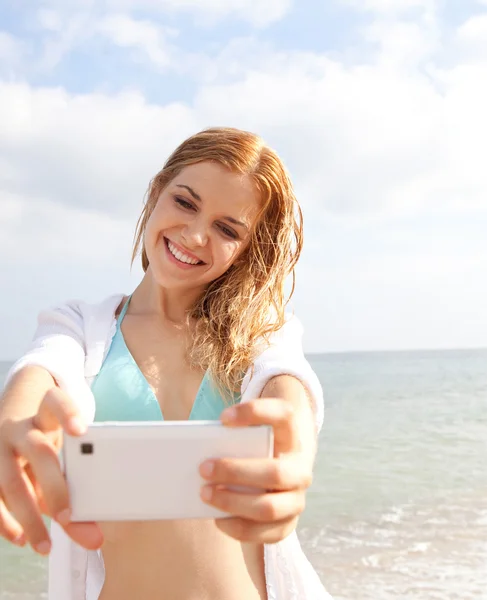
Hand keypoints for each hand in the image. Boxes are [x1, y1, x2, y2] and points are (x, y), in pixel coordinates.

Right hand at [0, 387, 103, 553]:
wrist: (7, 423)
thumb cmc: (44, 445)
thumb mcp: (60, 454)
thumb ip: (78, 491)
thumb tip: (95, 538)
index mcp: (44, 416)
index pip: (54, 403)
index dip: (67, 413)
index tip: (81, 430)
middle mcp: (19, 429)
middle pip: (39, 452)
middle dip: (54, 487)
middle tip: (68, 517)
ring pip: (10, 481)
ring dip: (28, 517)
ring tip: (44, 544)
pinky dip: (5, 522)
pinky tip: (20, 538)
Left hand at [199, 397, 313, 542]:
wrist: (275, 477)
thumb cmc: (250, 451)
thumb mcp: (246, 439)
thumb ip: (230, 438)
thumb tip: (195, 449)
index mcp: (290, 436)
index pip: (283, 414)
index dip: (255, 413)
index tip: (223, 419)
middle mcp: (300, 468)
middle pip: (274, 472)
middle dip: (235, 471)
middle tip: (203, 468)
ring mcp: (297, 499)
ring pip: (269, 507)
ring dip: (233, 502)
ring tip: (204, 494)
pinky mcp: (288, 524)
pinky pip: (265, 533)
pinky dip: (238, 528)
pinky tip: (218, 519)